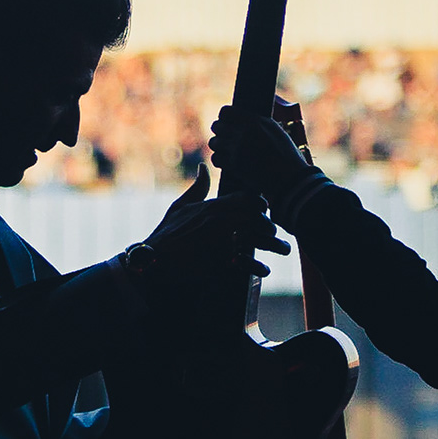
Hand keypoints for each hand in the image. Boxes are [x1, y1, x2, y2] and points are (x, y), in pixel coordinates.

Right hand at [135, 165, 289, 283]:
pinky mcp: (219, 261)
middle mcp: (220, 221)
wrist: (153, 259)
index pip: (247, 198)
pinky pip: (245, 263)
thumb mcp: (179, 206)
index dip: (260, 204)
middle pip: (257, 218)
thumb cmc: (166, 232)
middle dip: (270, 225)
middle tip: (276, 233)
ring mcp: (221, 241)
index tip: (265, 210)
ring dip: (274, 245)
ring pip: (256, 239)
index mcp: (213, 206)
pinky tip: (264, 270)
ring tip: (284, 250)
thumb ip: (197, 188)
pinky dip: (257, 268)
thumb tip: (203, 167)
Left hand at [207, 106, 317, 202]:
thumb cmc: (287, 154)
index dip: (225, 116)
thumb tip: (243, 117)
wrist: (290, 178)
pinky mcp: (234, 166)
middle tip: (226, 135)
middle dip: (220, 130)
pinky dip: (219, 159)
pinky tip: (226, 160)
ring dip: (219, 145)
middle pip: (217, 126)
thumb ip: (258, 122)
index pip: (225, 112)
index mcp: (254, 122)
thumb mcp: (276, 130)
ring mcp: (237, 150)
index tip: (227, 120)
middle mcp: (243, 134)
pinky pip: (216, 158)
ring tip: (226, 148)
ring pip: (214, 142)